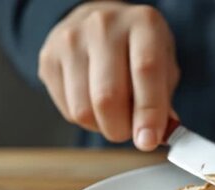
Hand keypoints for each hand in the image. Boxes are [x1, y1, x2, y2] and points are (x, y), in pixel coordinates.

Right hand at [38, 1, 178, 150]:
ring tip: (116, 116)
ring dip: (103, 127)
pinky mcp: (48, 59)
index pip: (145, 70)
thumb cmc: (139, 50)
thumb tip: (153, 136)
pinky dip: (87, 121)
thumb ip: (164, 101)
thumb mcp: (165, 67)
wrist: (103, 24)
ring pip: (83, 110)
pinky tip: (96, 105)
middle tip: (133, 132)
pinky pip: (68, 110)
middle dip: (122, 128)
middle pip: (108, 96)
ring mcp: (71, 40)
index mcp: (143, 24)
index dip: (149, 112)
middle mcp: (104, 26)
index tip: (148, 141)